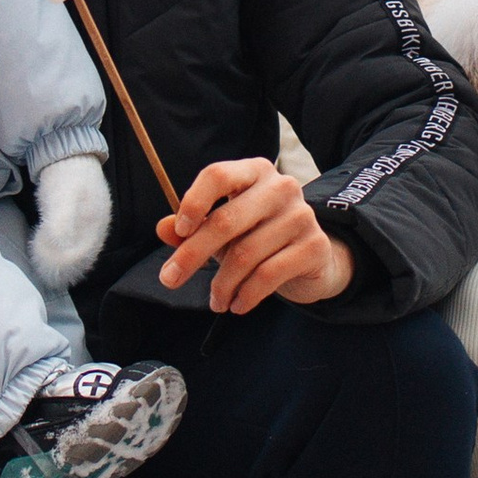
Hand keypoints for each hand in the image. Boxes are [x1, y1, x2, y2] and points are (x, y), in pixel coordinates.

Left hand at [156, 157, 355, 314]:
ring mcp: (301, 215)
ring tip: (216, 302)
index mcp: (255, 172)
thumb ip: (192, 228)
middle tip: (170, 280)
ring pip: (245, 254)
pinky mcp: (314, 246)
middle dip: (192, 255)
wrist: (312, 259)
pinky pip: (268, 275)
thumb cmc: (259, 237)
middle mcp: (281, 187)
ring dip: (222, 285)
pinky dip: (246, 295)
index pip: (218, 175)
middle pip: (226, 220)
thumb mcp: (224, 231)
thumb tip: (163, 229)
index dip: (194, 202)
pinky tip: (238, 306)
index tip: (179, 232)